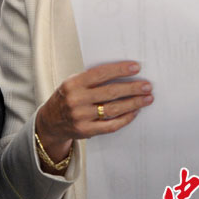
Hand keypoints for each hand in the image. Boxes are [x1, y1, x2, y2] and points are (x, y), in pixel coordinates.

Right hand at [35, 61, 152, 170]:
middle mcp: (76, 100)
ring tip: (146, 98)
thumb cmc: (66, 98)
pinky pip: (111, 125)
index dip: (119, 70)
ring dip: (133, 103)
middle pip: (110, 92)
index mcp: (73, 84)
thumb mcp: (72, 84)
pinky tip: (134, 112)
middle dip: (132, 88)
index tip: (135, 67)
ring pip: (113, 109)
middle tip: (147, 86)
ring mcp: (81, 116)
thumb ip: (91, 79)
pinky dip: (125, 118)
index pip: (100, 73)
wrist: (50, 121)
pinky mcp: (86, 130)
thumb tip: (122, 73)